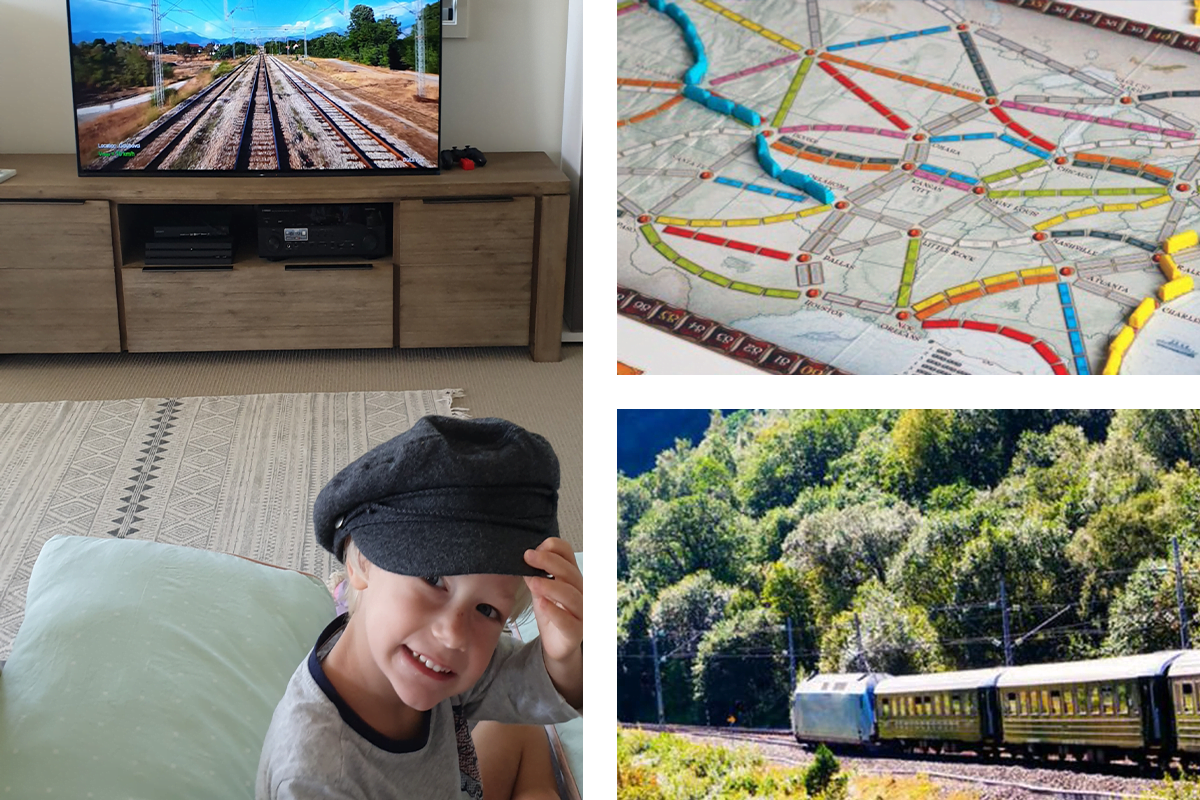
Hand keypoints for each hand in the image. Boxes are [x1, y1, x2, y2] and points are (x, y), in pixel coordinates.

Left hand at [523, 537, 582, 663]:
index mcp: (572, 576)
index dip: (553, 548)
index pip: (569, 554)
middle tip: (528, 557)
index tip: (533, 549)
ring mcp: (582, 612)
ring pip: (571, 595)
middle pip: (570, 572)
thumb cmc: (552, 613)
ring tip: (532, 582)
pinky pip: (567, 621)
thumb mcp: (540, 591)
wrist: (558, 645)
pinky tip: (541, 604)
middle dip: (548, 561)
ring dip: (551, 586)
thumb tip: (525, 560)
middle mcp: (581, 591)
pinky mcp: (577, 632)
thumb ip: (535, 576)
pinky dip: (554, 611)